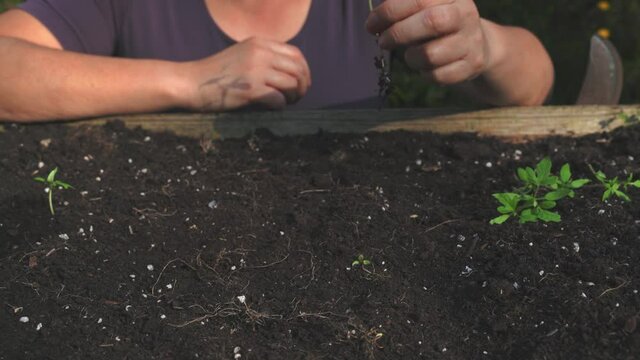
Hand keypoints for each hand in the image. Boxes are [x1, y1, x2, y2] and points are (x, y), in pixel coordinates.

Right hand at [180, 37, 310, 110]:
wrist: (190, 83)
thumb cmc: (217, 75)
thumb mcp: (242, 55)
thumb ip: (264, 57)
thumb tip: (292, 74)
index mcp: (259, 43)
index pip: (296, 54)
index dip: (303, 71)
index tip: (300, 84)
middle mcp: (260, 53)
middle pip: (298, 70)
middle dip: (302, 86)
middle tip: (296, 98)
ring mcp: (255, 71)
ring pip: (292, 84)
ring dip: (293, 97)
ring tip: (285, 103)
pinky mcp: (250, 90)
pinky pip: (279, 99)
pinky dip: (280, 106)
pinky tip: (272, 108)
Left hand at [366, 0, 490, 85]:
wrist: (475, 44)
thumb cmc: (438, 24)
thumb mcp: (425, 7)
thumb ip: (402, 8)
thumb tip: (374, 18)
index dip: (389, 12)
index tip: (371, 24)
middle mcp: (465, 14)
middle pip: (431, 22)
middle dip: (399, 33)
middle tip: (383, 41)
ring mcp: (471, 41)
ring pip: (431, 54)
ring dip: (411, 58)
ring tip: (410, 54)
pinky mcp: (473, 65)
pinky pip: (439, 75)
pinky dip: (425, 74)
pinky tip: (426, 66)